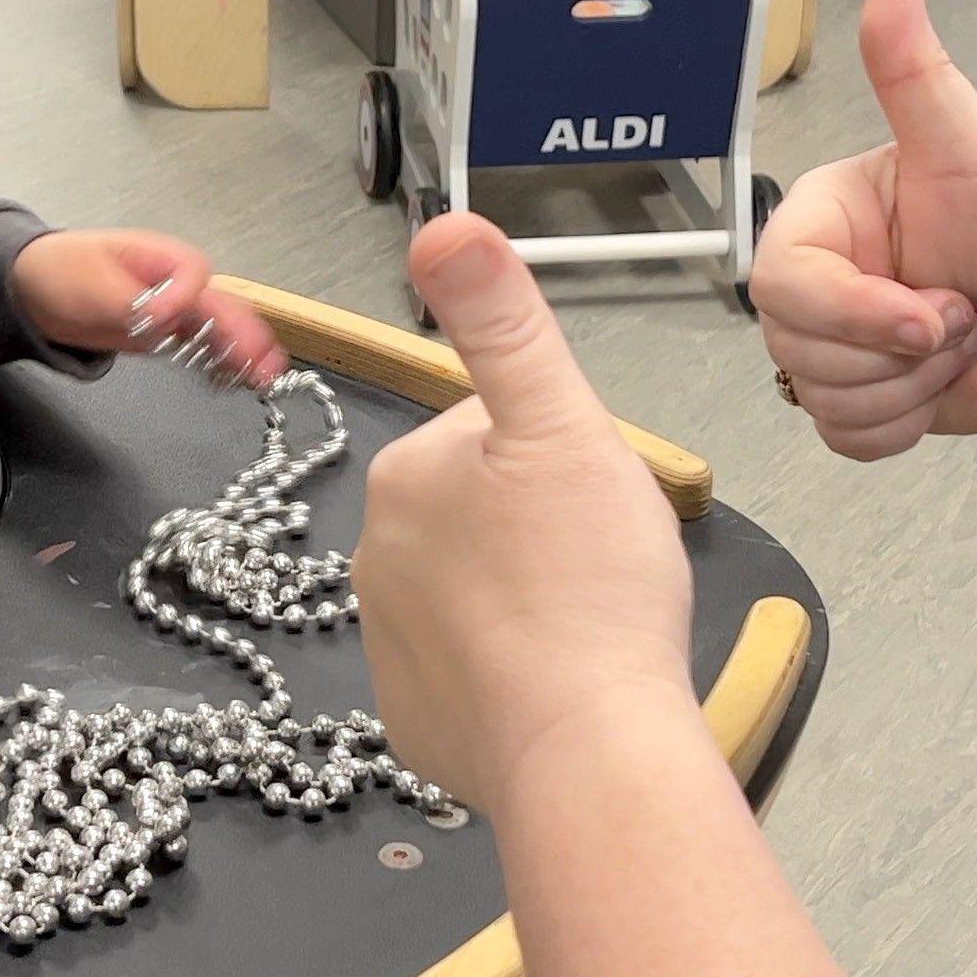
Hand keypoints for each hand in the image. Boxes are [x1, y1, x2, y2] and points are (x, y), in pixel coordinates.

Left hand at [10, 227, 286, 387]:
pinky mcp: (164, 335)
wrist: (32, 289)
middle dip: (243, 331)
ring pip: (218, 327)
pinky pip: (199, 347)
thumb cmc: (59, 270)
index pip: (192, 274)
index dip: (182, 299)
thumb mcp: (88, 283)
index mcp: (158, 255)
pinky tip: (237, 378)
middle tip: (263, 361)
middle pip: (219, 303)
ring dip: (242, 349)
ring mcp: (172, 309)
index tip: (160, 323)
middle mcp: (173, 282)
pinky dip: (219, 361)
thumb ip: (129, 301)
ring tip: (266, 375)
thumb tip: (161, 320)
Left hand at [357, 215, 695, 821]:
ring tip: (586, 629)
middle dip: (540, 529)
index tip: (594, 505)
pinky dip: (510, 676)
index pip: (494, 434)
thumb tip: (444, 225)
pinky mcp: (413, 722)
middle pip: (481, 513)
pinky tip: (557, 685)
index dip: (560, 459)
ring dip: (526, 600)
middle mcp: (375, 553)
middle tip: (600, 568)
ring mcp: (388, 646)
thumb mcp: (564, 425)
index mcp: (407, 474)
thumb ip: (504, 325)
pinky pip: (468, 676)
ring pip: (475, 593)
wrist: (585, 751)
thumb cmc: (589, 584)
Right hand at [755, 0, 976, 461]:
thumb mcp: (971, 142)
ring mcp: (834, 346)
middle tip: (962, 314)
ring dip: (912, 387)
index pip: (784, 282)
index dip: (856, 312)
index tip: (933, 315)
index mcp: (822, 217)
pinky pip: (844, 437)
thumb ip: (913, 67)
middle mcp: (817, 279)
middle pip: (797, 348)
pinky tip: (942, 384)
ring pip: (822, 397)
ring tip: (962, 339)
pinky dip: (902, 425)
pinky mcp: (860, 401)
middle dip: (899, 351)